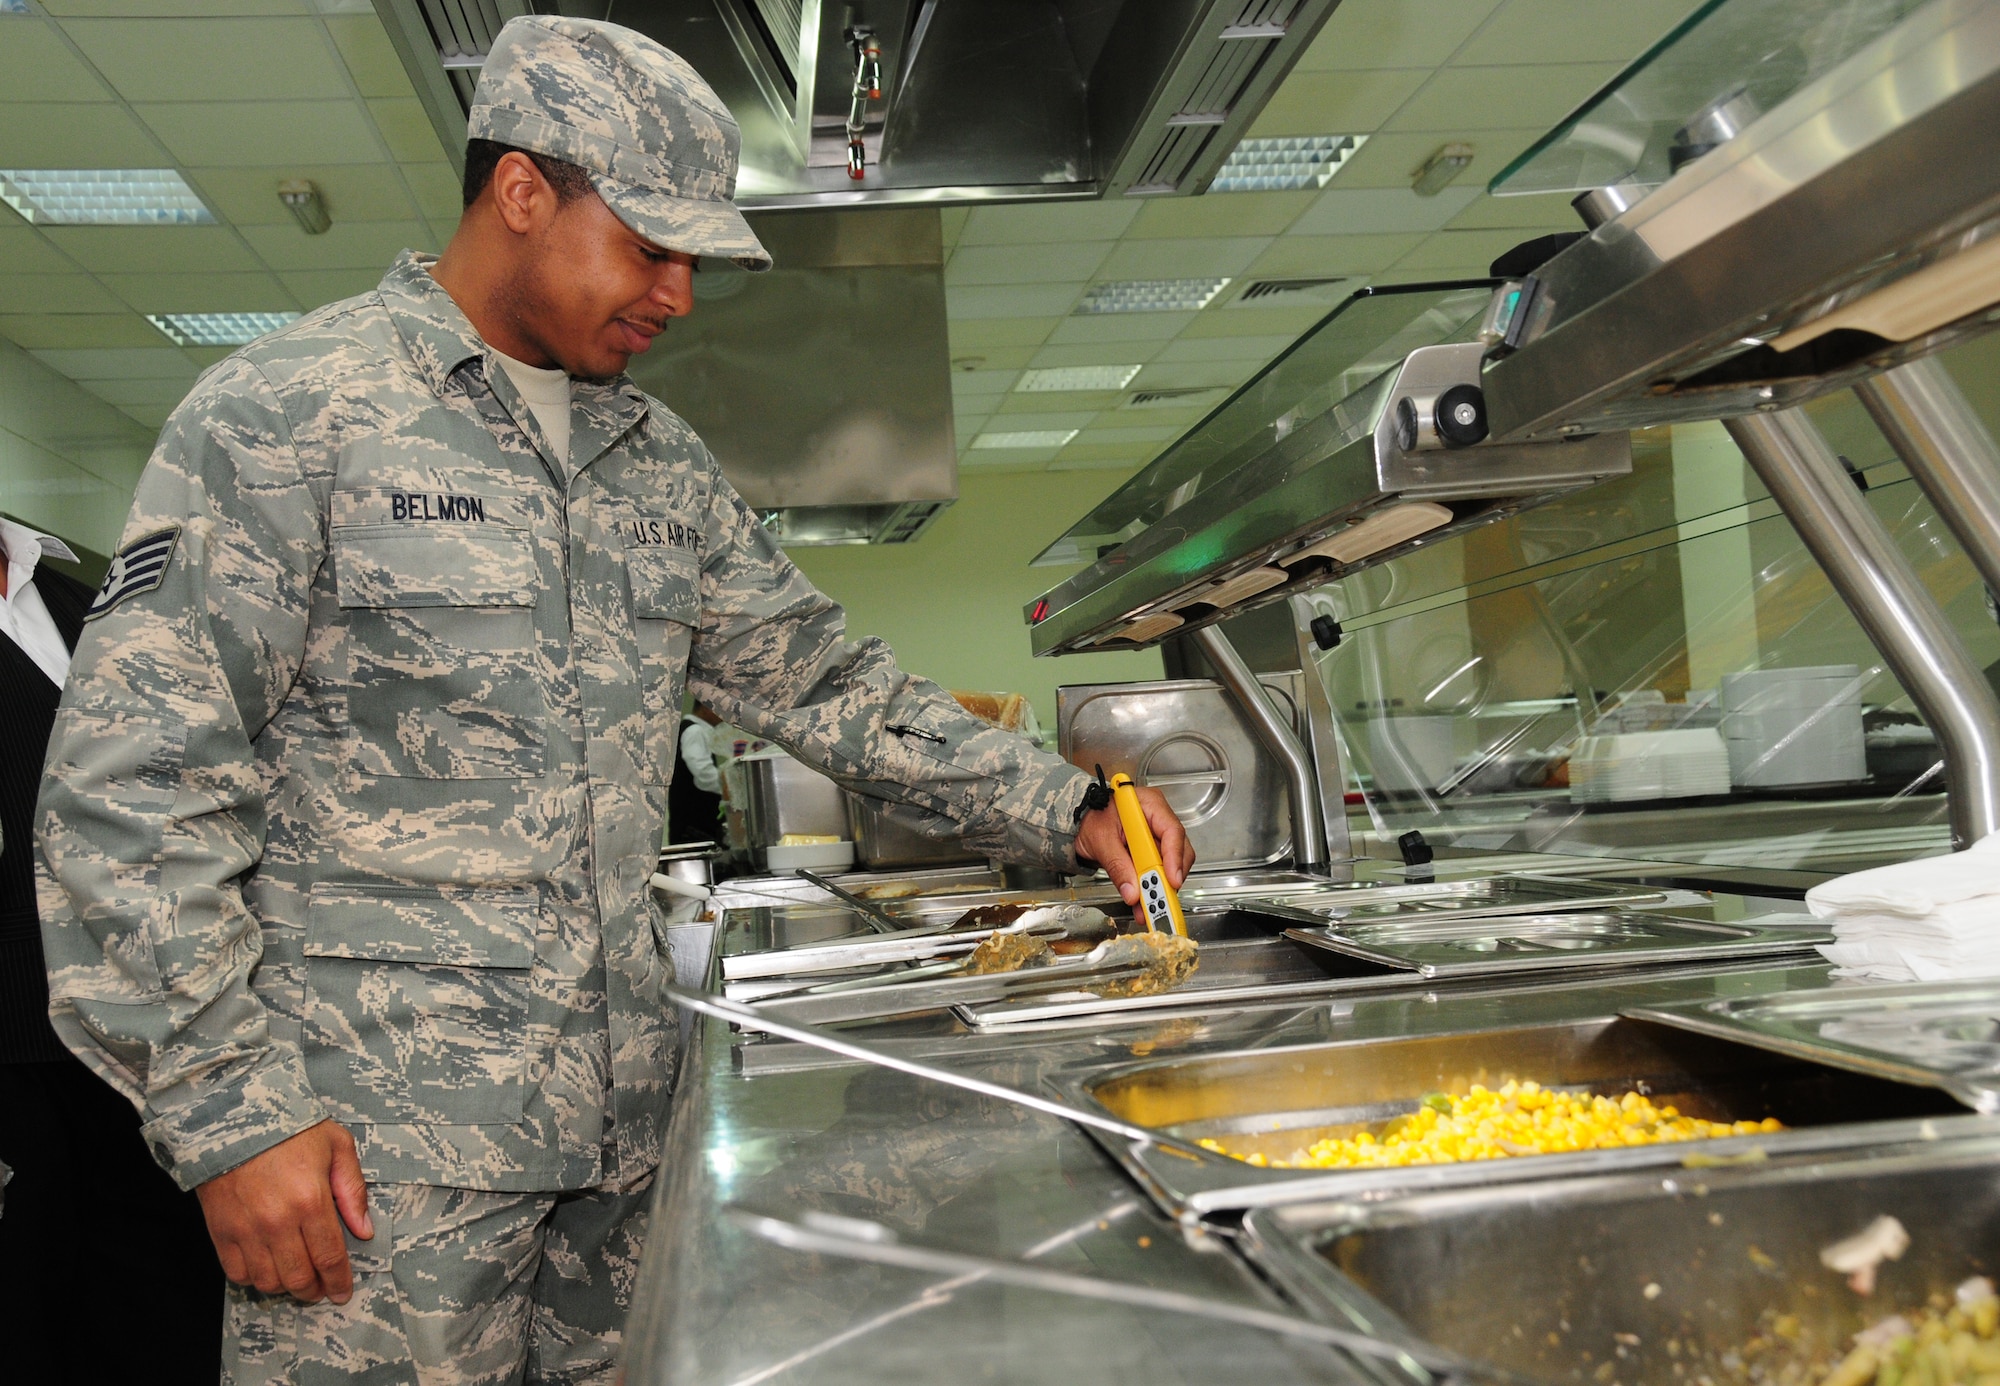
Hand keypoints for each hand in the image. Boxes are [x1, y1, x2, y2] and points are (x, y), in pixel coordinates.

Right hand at [196, 1119, 372, 1304]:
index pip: (329, 1257)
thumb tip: (364, 1230)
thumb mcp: (337, 1146)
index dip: (338, 1281)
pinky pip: (238, 1272)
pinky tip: (267, 1268)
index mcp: (310, 1201)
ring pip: (268, 1281)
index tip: (342, 1293)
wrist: (234, 1117)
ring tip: (296, 1278)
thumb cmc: (290, 1128)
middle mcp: (277, 1222)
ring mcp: (246, 1230)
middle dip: (314, 1290)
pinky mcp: (221, 1231)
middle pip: (299, 1277)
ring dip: (285, 1287)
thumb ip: (353, 1190)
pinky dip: (254, 1278)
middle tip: (321, 1289)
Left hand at [1074, 786, 1194, 908]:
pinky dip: (1150, 890)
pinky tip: (1142, 904)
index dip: (1175, 858)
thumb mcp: (1101, 839)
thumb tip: (1132, 891)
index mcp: (1150, 805)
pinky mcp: (1150, 854)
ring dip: (1159, 888)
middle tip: (1160, 899)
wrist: (1080, 822)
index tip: (1171, 880)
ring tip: (1148, 907)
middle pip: (1177, 851)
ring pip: (1169, 866)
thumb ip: (1117, 865)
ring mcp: (1156, 838)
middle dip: (1169, 878)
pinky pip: (1156, 873)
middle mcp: (1158, 820)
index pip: (1172, 831)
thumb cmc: (1091, 817)